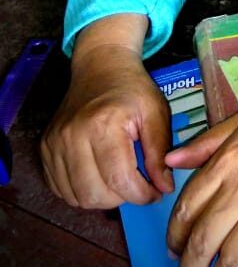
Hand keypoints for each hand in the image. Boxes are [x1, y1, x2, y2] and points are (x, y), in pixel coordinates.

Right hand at [41, 27, 173, 207]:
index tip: (156, 192)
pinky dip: (82, 191)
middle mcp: (72, 136)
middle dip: (122, 198)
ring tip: (119, 179)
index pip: (120, 180)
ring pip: (77, 197)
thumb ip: (160, 152)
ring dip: (102, 198)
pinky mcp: (45, 148)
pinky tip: (99, 176)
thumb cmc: (132, 89)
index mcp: (103, 124)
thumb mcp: (156, 113)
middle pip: (95, 195)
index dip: (142, 195)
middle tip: (137, 185)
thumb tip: (164, 188)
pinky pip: (61, 189)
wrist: (100, 68)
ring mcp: (54, 143)